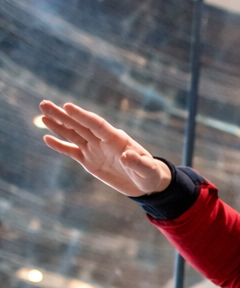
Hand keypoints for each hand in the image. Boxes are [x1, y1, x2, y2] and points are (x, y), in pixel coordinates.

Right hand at [37, 101, 172, 196]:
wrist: (146, 183)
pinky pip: (72, 151)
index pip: (96, 124)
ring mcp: (94, 149)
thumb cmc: (150, 174)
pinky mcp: (89, 161)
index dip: (82, 116)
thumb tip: (126, 156)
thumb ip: (138, 163)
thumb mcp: (147, 170)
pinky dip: (60, 146)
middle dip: (62, 116)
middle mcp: (102, 140)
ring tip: (42, 115)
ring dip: (57, 125)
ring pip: (73, 135)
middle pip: (79, 125)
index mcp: (116, 139)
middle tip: (44, 104)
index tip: (68, 107)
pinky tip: (47, 138)